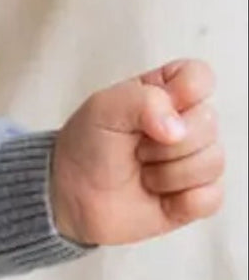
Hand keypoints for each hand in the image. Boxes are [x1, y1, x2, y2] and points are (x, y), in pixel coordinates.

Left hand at [51, 60, 224, 245]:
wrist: (68, 197)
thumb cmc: (84, 148)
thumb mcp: (103, 108)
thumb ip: (143, 100)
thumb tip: (177, 130)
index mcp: (166, 94)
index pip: (199, 78)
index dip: (180, 96)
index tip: (144, 113)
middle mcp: (185, 125)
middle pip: (208, 123)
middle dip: (163, 144)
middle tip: (134, 152)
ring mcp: (192, 162)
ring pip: (211, 162)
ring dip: (166, 174)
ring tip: (140, 175)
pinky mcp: (193, 198)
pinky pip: (211, 197)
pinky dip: (182, 201)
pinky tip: (157, 198)